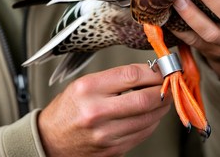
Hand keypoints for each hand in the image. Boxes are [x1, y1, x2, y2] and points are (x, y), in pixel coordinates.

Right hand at [38, 64, 171, 156]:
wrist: (50, 140)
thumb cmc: (70, 108)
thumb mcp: (87, 83)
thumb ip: (118, 77)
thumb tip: (150, 72)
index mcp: (89, 89)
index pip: (132, 75)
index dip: (153, 71)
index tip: (162, 69)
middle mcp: (97, 112)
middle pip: (144, 99)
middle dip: (163, 90)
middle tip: (169, 83)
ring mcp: (106, 134)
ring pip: (148, 118)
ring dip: (162, 106)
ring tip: (163, 97)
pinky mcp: (113, 149)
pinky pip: (143, 133)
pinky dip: (152, 121)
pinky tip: (151, 113)